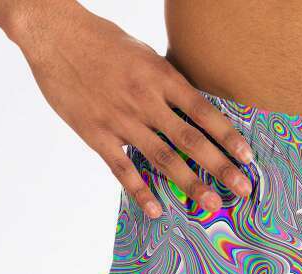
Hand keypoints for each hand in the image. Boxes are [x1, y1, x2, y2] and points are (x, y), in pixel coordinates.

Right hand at [8, 0, 253, 217]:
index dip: (227, 135)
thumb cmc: (101, 41)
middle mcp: (145, 101)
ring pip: (163, 159)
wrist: (54, 35)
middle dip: (220, 166)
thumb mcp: (143, 54)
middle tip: (243, 189)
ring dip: (190, 184)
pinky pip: (124, 170)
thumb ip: (166, 82)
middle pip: (191, 140)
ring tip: (212, 204)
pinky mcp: (98, 135)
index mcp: (160, 76)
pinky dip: (141, 192)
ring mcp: (122, 121)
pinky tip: (157, 211)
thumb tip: (191, 107)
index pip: (202, 111)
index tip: (247, 157)